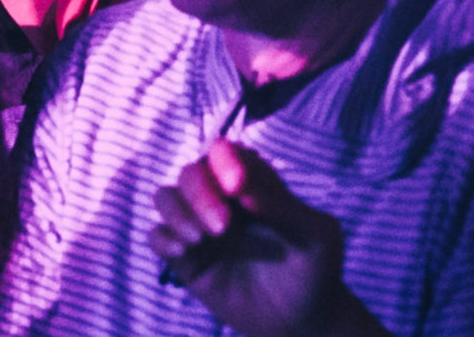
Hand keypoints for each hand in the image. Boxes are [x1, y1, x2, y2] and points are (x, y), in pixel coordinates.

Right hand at [148, 141, 381, 336]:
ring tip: (200, 239)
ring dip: (177, 212)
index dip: (224, 161)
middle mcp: (220, 199)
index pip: (224, 153)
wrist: (304, 319)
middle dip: (200, 193)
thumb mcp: (317, 235)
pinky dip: (163, 238)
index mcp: (252, 184)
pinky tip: (184, 252)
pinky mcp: (186, 258)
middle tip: (223, 227)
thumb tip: (241, 191)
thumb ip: (284, 207)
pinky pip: (156, 236)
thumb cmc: (315, 268)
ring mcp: (200, 227)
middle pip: (190, 173)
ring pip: (165, 197)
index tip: (237, 186)